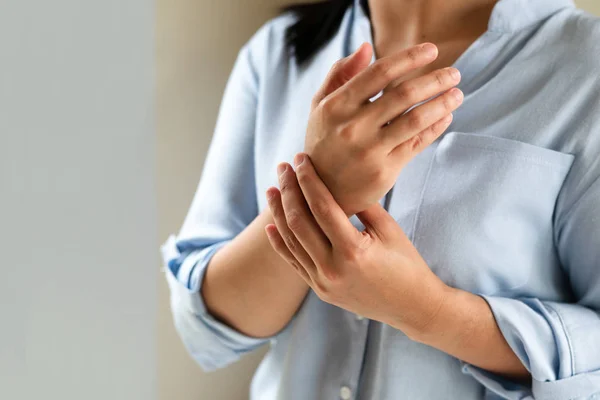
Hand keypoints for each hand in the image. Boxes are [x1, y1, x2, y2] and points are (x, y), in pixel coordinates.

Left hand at [264, 153, 450, 336]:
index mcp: (353, 250)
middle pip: (299, 222)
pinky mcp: (319, 290)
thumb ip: (362, 205)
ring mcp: (323, 283)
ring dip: (278, 213)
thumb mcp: (389, 229)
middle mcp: (333, 268)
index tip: (300, 159)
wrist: (412, 307)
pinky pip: (293, 263)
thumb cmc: (406, 263)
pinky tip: (270, 225)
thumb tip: (339, 180)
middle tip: (282, 168)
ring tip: (272, 190)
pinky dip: (280, 243)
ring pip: (291, 241)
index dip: (308, 180)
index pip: (321, 207)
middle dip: (288, 190)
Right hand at [305, 42, 462, 215]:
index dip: (409, 58)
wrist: (321, 191)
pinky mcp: (385, 171)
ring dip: (443, 104)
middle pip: (404, 95)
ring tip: (457, 94)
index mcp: (337, 106)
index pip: (379, 73)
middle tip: (454, 73)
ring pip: (416, 120)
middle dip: (436, 80)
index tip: (432, 50)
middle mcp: (353, 127)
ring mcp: (370, 151)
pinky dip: (436, 128)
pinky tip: (446, 116)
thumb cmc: (324, 142)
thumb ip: (340, 74)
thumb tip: (366, 47)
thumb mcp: (320, 106)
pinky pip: (417, 144)